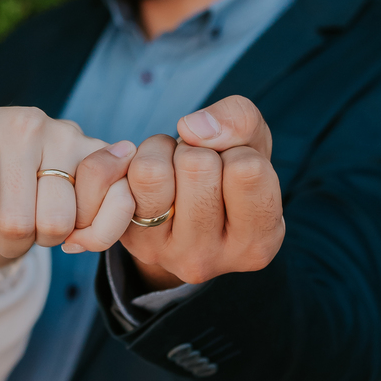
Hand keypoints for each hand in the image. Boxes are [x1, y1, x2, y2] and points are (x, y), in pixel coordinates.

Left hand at [0, 107, 137, 266]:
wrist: (10, 153)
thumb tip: (19, 228)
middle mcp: (23, 124)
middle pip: (16, 222)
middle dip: (8, 244)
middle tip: (4, 230)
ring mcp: (65, 134)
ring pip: (57, 224)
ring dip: (44, 239)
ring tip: (33, 220)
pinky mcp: (100, 151)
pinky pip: (108, 208)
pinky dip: (91, 234)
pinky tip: (73, 224)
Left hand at [120, 95, 283, 289]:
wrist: (189, 215)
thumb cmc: (231, 176)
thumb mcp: (254, 143)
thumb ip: (241, 121)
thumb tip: (191, 129)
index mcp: (258, 243)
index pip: (246, 169)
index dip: (237, 151)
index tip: (233, 167)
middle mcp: (212, 259)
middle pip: (196, 165)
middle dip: (197, 149)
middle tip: (201, 169)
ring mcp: (166, 254)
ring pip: (152, 172)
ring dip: (164, 152)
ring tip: (176, 168)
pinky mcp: (131, 242)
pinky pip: (123, 179)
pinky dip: (139, 161)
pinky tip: (154, 181)